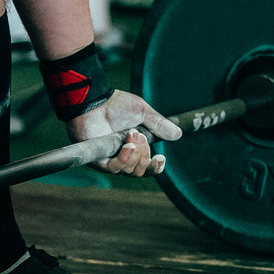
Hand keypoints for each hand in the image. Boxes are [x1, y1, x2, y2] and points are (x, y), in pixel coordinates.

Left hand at [66, 90, 181, 176]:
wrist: (96, 101)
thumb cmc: (116, 105)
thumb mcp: (143, 113)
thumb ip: (159, 125)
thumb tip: (177, 134)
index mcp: (134, 149)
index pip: (147, 168)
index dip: (156, 167)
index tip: (161, 158)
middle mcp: (122, 158)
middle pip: (140, 172)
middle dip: (145, 155)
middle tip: (139, 136)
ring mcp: (109, 160)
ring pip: (129, 170)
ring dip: (135, 154)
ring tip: (131, 135)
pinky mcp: (98, 160)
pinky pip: (114, 168)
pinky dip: (124, 158)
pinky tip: (127, 146)